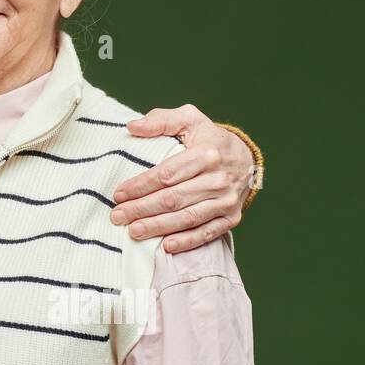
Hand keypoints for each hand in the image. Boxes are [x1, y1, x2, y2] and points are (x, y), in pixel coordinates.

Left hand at [110, 104, 252, 253]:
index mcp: (206, 153)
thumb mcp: (189, 119)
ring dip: (158, 227)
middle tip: (117, 216)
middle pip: (174, 198)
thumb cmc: (209, 138)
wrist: (246, 158)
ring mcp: (227, 200)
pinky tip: (166, 246)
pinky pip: (208, 232)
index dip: (140, 186)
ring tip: (133, 231)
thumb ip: (160, 120)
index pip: (166, 174)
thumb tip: (132, 126)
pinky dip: (187, 241)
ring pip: (188, 217)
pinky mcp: (232, 217)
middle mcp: (219, 179)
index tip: (118, 194)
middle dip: (142, 209)